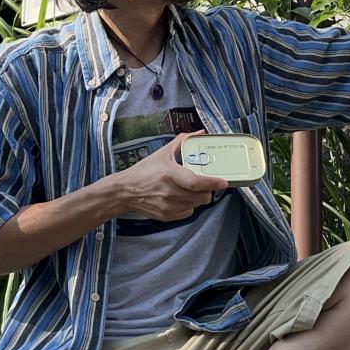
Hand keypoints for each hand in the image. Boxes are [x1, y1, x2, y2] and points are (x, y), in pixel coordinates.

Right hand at [109, 132, 226, 220]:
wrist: (125, 191)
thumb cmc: (144, 171)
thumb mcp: (163, 153)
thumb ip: (183, 141)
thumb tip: (200, 133)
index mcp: (170, 174)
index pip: (195, 182)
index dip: (212, 183)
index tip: (224, 182)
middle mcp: (170, 192)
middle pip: (202, 196)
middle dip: (208, 189)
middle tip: (205, 183)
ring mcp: (168, 206)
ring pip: (197, 204)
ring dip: (199, 197)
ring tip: (190, 189)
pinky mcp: (167, 216)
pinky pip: (188, 212)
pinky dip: (189, 205)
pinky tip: (181, 197)